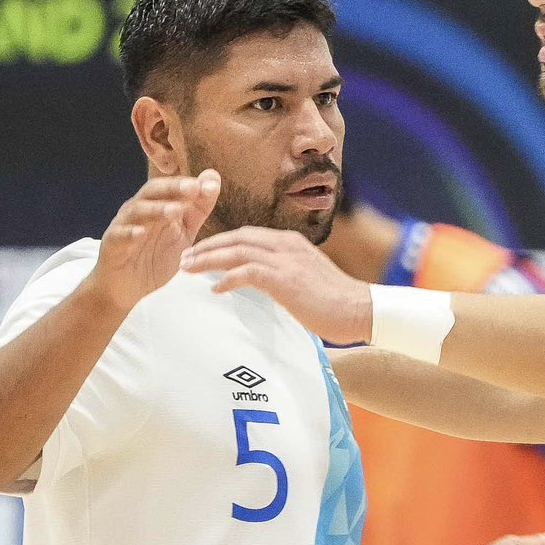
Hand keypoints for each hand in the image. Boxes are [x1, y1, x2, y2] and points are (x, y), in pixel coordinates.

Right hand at [90, 171, 220, 311]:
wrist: (126, 289)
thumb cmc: (154, 258)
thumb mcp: (183, 234)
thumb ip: (198, 209)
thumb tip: (213, 178)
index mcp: (156, 206)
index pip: (171, 187)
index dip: (189, 185)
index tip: (210, 185)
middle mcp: (138, 211)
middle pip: (153, 192)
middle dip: (173, 188)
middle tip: (193, 188)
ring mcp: (123, 227)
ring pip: (136, 211)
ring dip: (155, 209)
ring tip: (174, 211)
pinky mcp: (112, 246)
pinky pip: (118, 236)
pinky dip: (128, 233)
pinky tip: (140, 233)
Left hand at [180, 226, 372, 343]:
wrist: (360, 309)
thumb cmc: (336, 302)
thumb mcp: (307, 278)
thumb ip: (285, 274)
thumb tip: (265, 284)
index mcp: (291, 243)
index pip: (248, 234)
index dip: (221, 241)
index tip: (201, 252)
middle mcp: (286, 245)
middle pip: (237, 237)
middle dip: (207, 246)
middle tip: (185, 258)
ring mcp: (286, 260)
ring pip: (237, 251)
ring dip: (208, 259)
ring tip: (189, 269)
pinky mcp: (285, 279)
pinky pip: (247, 272)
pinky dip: (227, 279)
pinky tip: (215, 290)